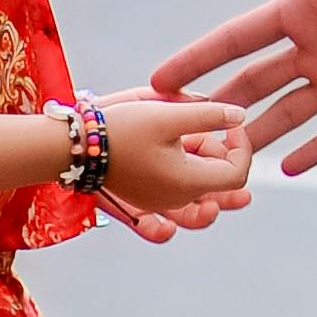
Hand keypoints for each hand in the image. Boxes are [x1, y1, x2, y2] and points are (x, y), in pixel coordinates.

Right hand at [86, 84, 253, 231]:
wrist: (74, 147)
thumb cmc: (120, 130)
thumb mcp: (169, 115)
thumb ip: (209, 115)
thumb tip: (241, 116)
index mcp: (188, 183)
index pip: (238, 174)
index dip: (243, 146)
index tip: (230, 121)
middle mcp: (176, 200)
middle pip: (220, 185)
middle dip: (224, 153)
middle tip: (212, 126)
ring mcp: (160, 202)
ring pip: (200, 191)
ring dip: (206, 163)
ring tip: (201, 138)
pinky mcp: (145, 197)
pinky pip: (176, 199)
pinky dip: (186, 179)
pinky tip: (185, 158)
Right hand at [150, 0, 316, 174]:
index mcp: (303, 9)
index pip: (236, 40)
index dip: (197, 59)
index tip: (156, 81)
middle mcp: (316, 47)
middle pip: (252, 83)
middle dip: (215, 105)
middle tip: (175, 133)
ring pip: (286, 113)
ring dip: (256, 135)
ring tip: (222, 160)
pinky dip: (312, 151)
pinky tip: (284, 169)